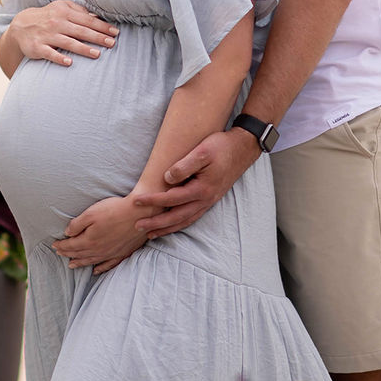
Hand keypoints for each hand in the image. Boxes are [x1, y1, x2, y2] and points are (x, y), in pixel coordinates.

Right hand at [7, 2, 118, 66]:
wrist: (21, 26)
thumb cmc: (48, 17)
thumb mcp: (61, 8)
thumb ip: (79, 11)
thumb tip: (98, 16)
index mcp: (65, 12)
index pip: (87, 20)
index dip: (102, 26)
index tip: (115, 32)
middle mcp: (56, 23)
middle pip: (81, 31)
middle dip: (97, 37)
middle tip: (112, 44)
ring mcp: (47, 35)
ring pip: (68, 42)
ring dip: (83, 48)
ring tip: (97, 54)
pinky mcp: (37, 47)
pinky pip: (50, 53)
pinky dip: (59, 58)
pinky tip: (70, 62)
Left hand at [52, 196, 151, 271]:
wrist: (140, 213)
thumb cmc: (115, 210)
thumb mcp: (91, 213)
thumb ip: (77, 224)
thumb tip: (67, 233)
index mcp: (89, 240)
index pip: (71, 245)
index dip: (61, 245)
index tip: (54, 244)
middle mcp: (99, 250)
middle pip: (79, 254)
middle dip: (68, 254)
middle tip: (59, 253)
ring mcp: (111, 253)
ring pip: (91, 261)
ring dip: (80, 263)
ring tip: (71, 265)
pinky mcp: (122, 253)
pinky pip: (108, 265)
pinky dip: (100, 268)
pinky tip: (95, 270)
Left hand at [131, 128, 259, 236]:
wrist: (243, 148)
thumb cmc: (221, 147)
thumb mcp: (202, 152)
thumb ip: (184, 166)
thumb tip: (167, 178)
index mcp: (202, 189)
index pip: (172, 199)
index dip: (153, 200)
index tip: (137, 201)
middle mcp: (206, 199)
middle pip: (177, 217)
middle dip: (157, 223)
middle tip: (138, 226)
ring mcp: (209, 201)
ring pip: (185, 220)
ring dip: (167, 228)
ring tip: (151, 234)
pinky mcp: (211, 199)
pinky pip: (192, 217)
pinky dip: (180, 223)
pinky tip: (172, 225)